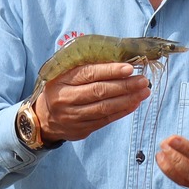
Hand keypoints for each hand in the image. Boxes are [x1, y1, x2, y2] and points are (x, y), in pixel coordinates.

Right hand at [34, 62, 149, 141]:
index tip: (130, 68)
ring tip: (144, 92)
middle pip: (99, 91)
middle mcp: (65, 99)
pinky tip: (134, 103)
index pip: (89, 74)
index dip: (110, 71)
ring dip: (127, 99)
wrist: (44, 118)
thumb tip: (118, 59)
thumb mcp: (64, 74)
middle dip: (125, 86)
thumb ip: (85, 66)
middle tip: (143, 80)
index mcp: (61, 80)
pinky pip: (105, 120)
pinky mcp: (81, 130)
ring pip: (104, 108)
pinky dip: (122, 112)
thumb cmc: (60, 89)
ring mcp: (72, 117)